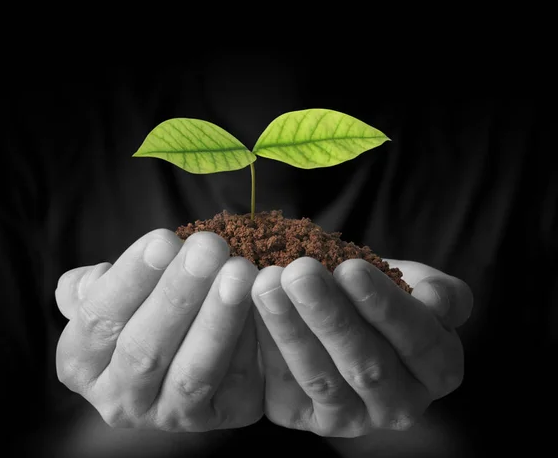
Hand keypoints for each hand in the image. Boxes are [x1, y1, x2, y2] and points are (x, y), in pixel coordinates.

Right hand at [55, 230, 262, 430]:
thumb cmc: (147, 304)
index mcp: (82, 364)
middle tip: (207, 248)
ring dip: (218, 319)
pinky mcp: (221, 416)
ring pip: (192, 372)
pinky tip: (261, 300)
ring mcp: (170, 416)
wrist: (190, 337)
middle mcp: (119, 401)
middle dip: (178, 294)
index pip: (99, 321)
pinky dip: (250, 339)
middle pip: (144, 349)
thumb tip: (88, 281)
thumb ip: (95, 288)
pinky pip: (236, 381)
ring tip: (239, 272)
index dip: (131, 279)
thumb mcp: (114, 294)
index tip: (164, 239)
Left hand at [251, 257, 472, 436]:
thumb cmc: (382, 291)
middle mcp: (400, 405)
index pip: (418, 340)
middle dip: (329, 316)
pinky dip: (266, 349)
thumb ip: (440, 292)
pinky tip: (248, 312)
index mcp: (439, 369)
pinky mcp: (307, 417)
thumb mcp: (418, 282)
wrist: (344, 306)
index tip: (351, 269)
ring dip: (290, 330)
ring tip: (267, 285)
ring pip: (321, 377)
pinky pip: (284, 389)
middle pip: (366, 364)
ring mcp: (352, 418)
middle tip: (299, 273)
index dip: (384, 306)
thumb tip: (438, 303)